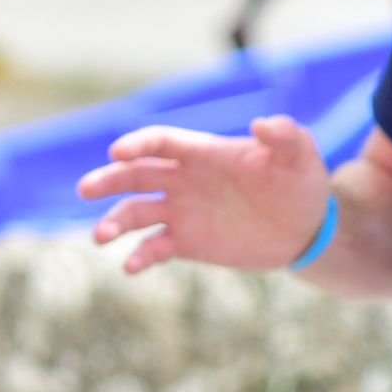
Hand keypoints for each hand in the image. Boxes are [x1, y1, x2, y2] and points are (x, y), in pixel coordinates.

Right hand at [76, 115, 331, 274]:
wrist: (304, 230)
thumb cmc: (300, 183)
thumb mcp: (300, 156)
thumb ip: (284, 136)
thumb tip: (262, 124)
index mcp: (201, 152)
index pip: (160, 143)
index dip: (137, 145)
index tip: (118, 153)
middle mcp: (182, 180)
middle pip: (134, 175)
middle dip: (108, 180)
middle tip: (86, 189)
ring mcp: (180, 212)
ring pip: (135, 213)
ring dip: (114, 222)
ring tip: (100, 236)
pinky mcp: (184, 242)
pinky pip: (153, 248)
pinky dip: (139, 257)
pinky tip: (130, 267)